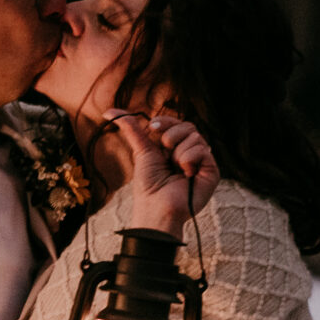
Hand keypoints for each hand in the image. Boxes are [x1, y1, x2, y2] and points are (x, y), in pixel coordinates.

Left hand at [112, 110, 219, 235]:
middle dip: (171, 135)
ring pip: (195, 136)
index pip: (177, 123)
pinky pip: (203, 150)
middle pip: (188, 126)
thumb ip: (131, 129)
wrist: (156, 207)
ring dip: (178, 152)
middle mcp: (191, 153)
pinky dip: (188, 159)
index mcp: (176, 148)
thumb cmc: (148, 185)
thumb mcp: (141, 151)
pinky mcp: (212, 171)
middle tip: (164, 152)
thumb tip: (108, 112)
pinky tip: (185, 174)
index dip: (166, 122)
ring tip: (174, 168)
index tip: (153, 127)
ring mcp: (202, 162)